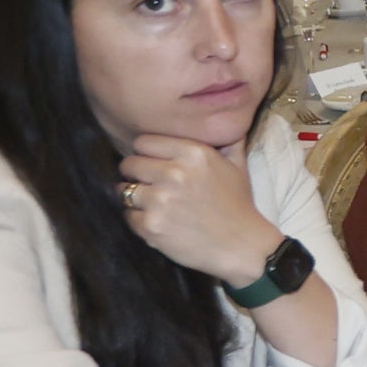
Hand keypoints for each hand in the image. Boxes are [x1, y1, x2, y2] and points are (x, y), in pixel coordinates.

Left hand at [117, 134, 281, 285]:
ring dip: (135, 198)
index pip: (144, 141)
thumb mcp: (238, 165)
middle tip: (152, 186)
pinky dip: (139, 221)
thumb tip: (223, 118)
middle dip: (136, 175)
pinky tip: (159, 223)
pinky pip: (128, 216)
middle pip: (129, 164)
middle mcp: (174, 173)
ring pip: (124, 190)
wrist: (243, 247)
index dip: (147, 153)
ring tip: (154, 206)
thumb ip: (226, 140)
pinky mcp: (151, 226)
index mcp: (193, 153)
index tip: (154, 164)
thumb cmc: (239, 205)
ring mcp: (159, 200)